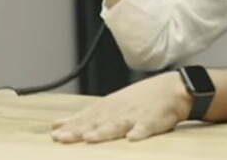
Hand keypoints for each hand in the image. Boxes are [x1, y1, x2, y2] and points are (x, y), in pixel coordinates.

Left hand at [50, 72, 192, 142]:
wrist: (173, 88)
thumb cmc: (140, 99)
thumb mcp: (111, 104)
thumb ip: (86, 116)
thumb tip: (57, 125)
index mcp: (108, 107)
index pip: (85, 118)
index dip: (70, 127)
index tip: (54, 135)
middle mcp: (118, 110)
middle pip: (96, 122)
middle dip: (78, 130)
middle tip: (62, 138)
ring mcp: (135, 115)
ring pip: (117, 125)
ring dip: (103, 131)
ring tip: (90, 138)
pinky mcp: (153, 120)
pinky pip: (146, 127)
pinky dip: (139, 132)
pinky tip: (132, 138)